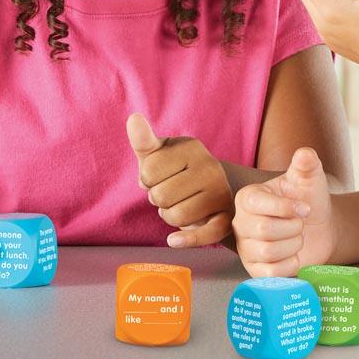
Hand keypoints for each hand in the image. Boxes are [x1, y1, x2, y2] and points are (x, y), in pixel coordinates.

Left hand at [127, 113, 233, 247]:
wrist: (210, 192)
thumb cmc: (175, 172)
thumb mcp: (157, 155)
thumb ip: (143, 140)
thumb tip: (133, 118)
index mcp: (192, 147)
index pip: (148, 172)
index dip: (147, 180)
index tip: (161, 176)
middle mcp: (211, 166)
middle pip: (160, 196)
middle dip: (158, 200)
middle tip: (172, 194)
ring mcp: (221, 192)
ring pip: (176, 217)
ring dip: (170, 217)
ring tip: (181, 205)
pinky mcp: (226, 218)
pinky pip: (203, 235)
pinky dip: (185, 241)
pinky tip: (174, 240)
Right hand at [232, 147, 335, 276]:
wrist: (318, 228)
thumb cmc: (308, 199)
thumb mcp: (309, 178)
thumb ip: (307, 163)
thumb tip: (305, 154)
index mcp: (248, 197)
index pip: (259, 203)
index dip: (287, 208)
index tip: (305, 208)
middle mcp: (241, 222)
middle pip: (264, 229)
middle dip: (293, 227)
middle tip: (300, 224)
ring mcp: (246, 248)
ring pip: (268, 251)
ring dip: (293, 245)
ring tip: (297, 238)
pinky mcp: (255, 270)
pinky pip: (270, 273)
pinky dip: (290, 265)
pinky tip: (294, 255)